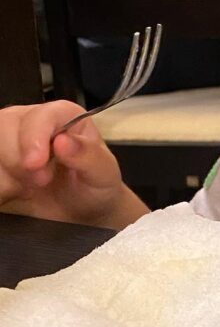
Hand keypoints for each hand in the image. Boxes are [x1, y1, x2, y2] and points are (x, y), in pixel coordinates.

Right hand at [0, 101, 146, 227]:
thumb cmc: (95, 185)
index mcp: (62, 116)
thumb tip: (63, 141)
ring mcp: (8, 142)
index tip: (34, 164)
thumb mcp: (103, 173)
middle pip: (4, 126)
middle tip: (40, 181)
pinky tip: (14, 193)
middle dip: (16, 160)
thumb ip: (89, 156)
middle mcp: (30, 122)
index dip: (33, 137)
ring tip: (29, 188)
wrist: (80, 211)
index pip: (39, 115)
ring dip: (5, 177)